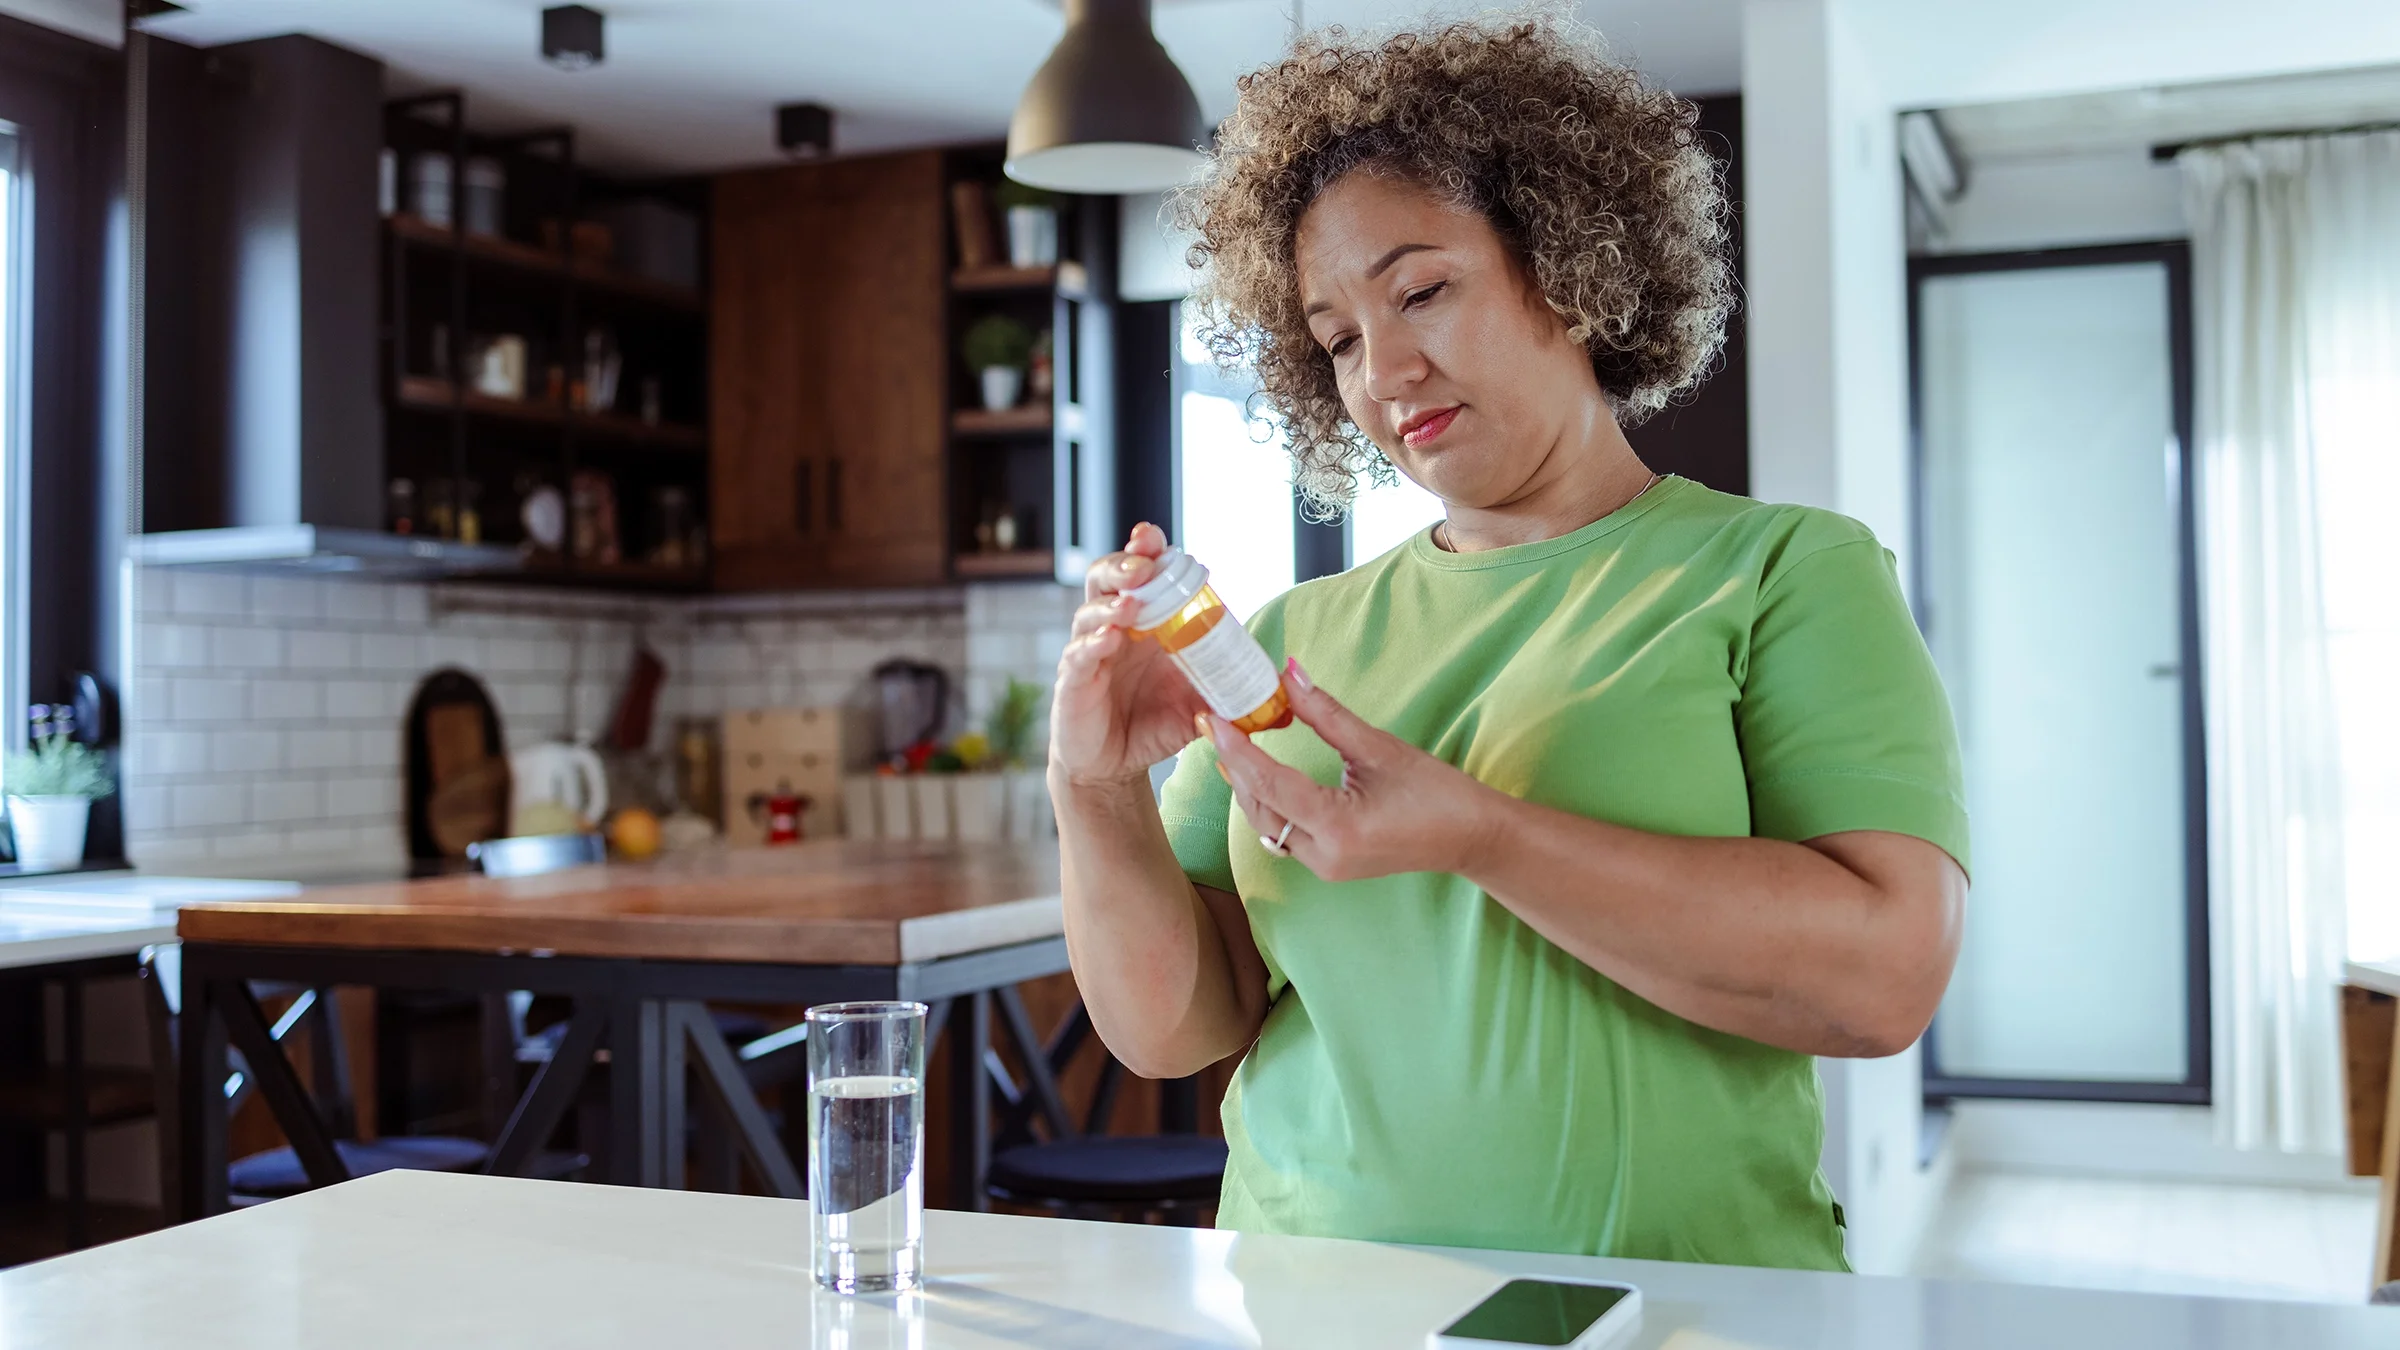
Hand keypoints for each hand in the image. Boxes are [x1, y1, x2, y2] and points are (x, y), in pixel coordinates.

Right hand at [1049, 523, 1208, 790]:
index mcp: (1144, 624)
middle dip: (1123, 565)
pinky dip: (1091, 646)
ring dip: (1110, 605)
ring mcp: (1089, 654)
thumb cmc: (1152, 725)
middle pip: (1106, 580)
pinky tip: (1107, 640)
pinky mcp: (1072, 684)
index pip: (1140, 574)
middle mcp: (1112, 630)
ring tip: (1130, 606)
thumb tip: (1284, 696)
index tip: (1154, 538)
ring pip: (1089, 614)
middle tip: (1143, 565)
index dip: (1144, 551)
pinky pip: (1077, 658)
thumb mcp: (1198, 704)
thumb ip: (1232, 693)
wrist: (1115, 768)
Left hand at [1209, 660, 1503, 881]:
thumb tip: (1288, 672)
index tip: (1214, 717)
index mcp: (1337, 826)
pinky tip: (1264, 772)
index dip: (1237, 748)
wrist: (1472, 839)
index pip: (1270, 784)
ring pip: (1266, 825)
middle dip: (1236, 766)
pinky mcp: (1328, 866)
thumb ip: (1326, 713)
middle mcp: (1323, 855)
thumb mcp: (1379, 747)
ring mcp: (1324, 867)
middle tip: (1219, 723)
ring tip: (1235, 742)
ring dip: (1250, 786)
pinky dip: (1269, 802)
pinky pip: (1282, 834)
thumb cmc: (1437, 793)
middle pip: (1258, 808)